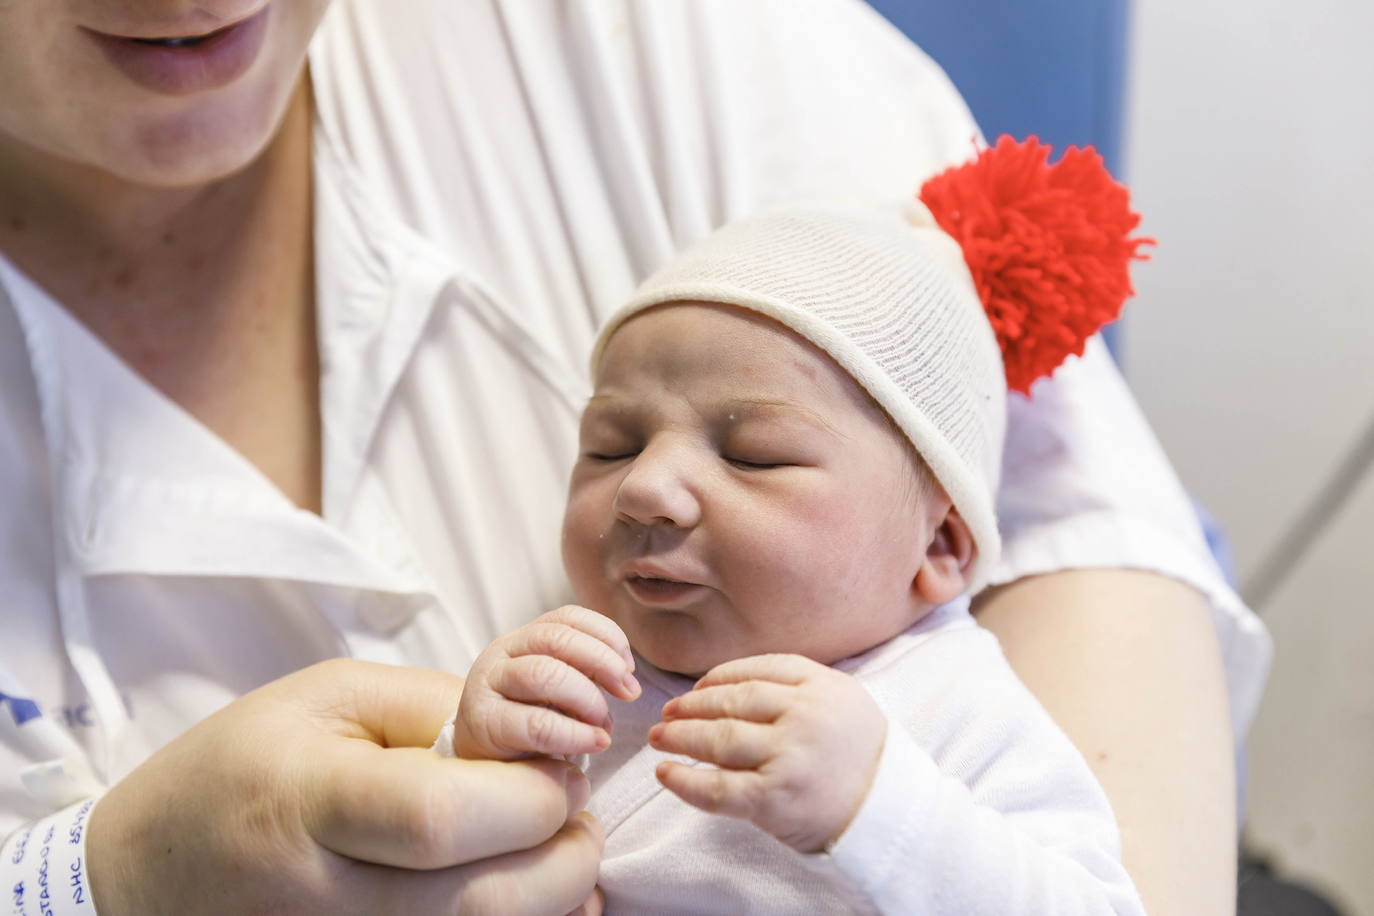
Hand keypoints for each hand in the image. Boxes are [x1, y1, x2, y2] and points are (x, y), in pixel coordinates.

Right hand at [86, 659, 602, 915]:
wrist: (147, 871)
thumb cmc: (241, 767)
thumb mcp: (329, 699)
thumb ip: (441, 710)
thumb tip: (541, 742)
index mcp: (310, 800)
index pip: (441, 818)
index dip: (529, 797)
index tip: (560, 766)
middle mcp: (325, 896)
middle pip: (486, 903)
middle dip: (566, 858)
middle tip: (575, 811)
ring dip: (555, 900)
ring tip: (552, 846)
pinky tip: (523, 889)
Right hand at [454, 605, 640, 760]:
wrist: (478, 759)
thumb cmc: (527, 721)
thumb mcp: (557, 690)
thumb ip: (585, 675)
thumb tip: (626, 679)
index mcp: (524, 638)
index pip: (568, 617)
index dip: (606, 635)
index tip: (629, 667)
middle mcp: (502, 653)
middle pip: (557, 639)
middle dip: (603, 662)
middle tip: (630, 692)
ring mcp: (488, 684)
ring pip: (544, 673)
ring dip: (588, 698)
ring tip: (606, 724)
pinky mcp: (484, 723)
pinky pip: (535, 723)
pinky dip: (574, 733)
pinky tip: (595, 742)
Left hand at [648, 654, 886, 852]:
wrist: (887, 812)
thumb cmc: (861, 756)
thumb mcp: (842, 701)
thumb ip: (797, 686)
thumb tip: (729, 684)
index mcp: (821, 685)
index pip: (756, 670)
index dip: (719, 677)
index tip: (698, 687)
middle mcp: (804, 715)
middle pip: (731, 702)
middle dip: (692, 706)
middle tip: (668, 712)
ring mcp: (788, 756)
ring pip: (719, 739)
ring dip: (680, 737)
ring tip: (660, 738)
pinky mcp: (774, 798)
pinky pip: (718, 787)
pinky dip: (686, 780)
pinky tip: (667, 774)